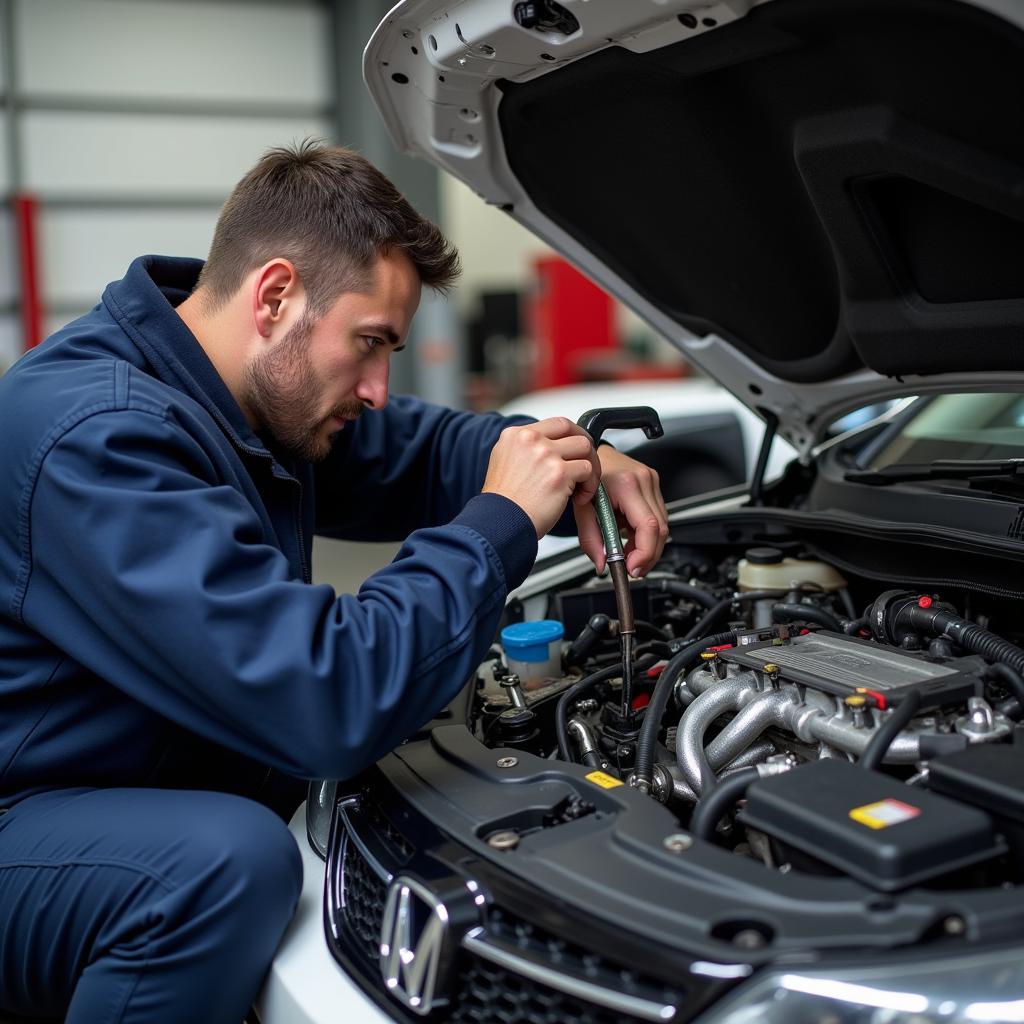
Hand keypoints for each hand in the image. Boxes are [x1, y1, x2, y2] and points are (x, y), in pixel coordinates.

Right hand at [483, 418, 599, 537]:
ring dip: (590, 467)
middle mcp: (530, 440)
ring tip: (582, 486)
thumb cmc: (504, 503)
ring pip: (584, 447)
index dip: (570, 437)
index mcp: (516, 435)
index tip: (574, 451)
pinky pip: (588, 470)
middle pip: (572, 430)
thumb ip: (525, 450)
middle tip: (585, 465)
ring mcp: (546, 454)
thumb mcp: (504, 463)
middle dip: (584, 448)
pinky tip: (579, 498)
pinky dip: (589, 485)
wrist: (499, 523)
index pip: (555, 424)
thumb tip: (550, 446)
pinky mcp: (559, 473)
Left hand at [574, 446, 667, 576]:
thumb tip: (602, 563)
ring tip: (629, 553)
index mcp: (626, 484)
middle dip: (648, 555)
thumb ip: (590, 539)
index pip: (648, 525)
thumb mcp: (582, 510)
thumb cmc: (587, 477)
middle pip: (660, 529)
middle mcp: (644, 480)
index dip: (645, 552)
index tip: (633, 567)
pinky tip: (632, 536)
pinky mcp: (654, 485)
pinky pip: (659, 516)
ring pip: (663, 525)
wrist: (591, 455)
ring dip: (648, 546)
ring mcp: (652, 481)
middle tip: (632, 567)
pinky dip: (648, 533)